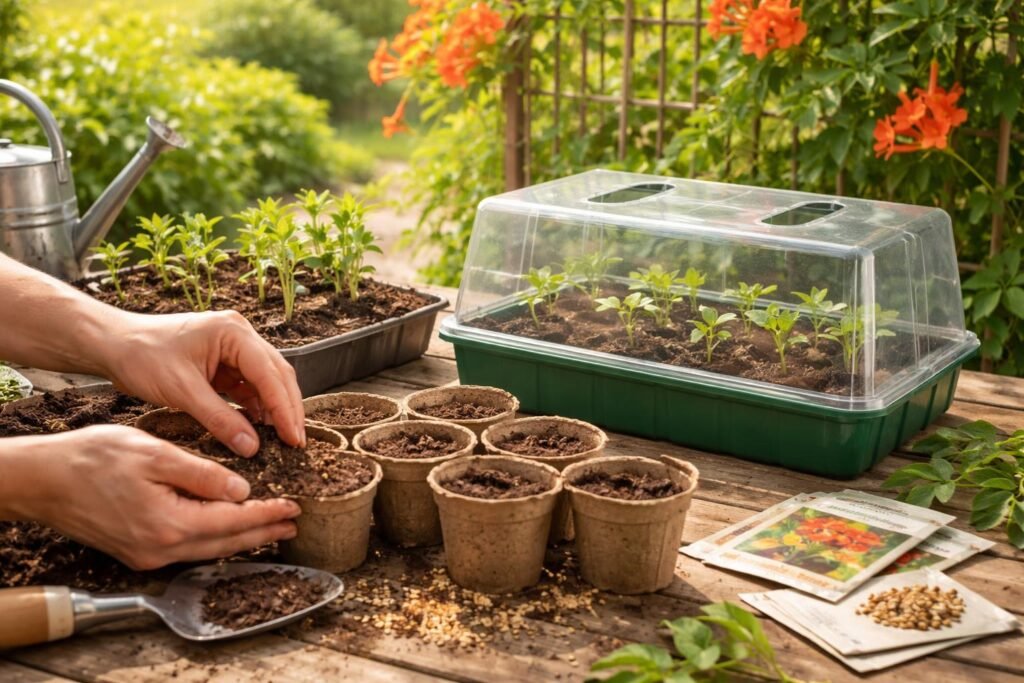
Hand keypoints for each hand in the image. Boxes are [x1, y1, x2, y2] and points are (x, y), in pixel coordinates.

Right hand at [3, 425, 300, 569]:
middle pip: (226, 542)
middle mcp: (161, 548)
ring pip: (208, 549)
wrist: (44, 481)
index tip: (294, 507)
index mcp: (169, 523)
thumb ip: (202, 474)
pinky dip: (214, 539)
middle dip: (263, 531)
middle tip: (294, 522)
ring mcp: (148, 555)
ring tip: (270, 527)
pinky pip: (188, 548)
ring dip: (241, 537)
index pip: (233, 521)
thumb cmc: (93, 459)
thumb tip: (242, 490)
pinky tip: (226, 529)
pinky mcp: (138, 552)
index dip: (267, 514)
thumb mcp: (155, 454)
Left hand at [98, 310, 305, 455]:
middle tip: (296, 442)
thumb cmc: (142, 356)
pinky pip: (249, 387)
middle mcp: (239, 335)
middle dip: (287, 409)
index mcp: (233, 332)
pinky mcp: (224, 362)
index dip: (284, 408)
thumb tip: (251, 447)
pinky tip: (260, 428)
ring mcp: (233, 348)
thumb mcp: (182, 391)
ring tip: (283, 439)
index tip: (293, 437)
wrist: (113, 345)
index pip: (270, 373)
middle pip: (277, 374)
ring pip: (267, 381)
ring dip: (274, 409)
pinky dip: (256, 407)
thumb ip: (219, 419)